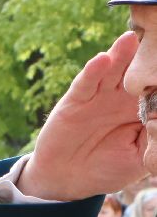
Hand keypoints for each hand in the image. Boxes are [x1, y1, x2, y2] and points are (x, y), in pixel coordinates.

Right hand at [22, 31, 145, 200]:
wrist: (68, 180)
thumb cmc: (108, 168)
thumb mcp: (140, 156)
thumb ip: (153, 136)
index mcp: (141, 108)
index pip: (154, 84)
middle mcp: (121, 97)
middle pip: (136, 71)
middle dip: (145, 54)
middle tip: (156, 36)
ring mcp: (98, 96)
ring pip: (112, 71)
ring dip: (121, 54)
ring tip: (131, 39)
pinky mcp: (75, 100)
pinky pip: (85, 83)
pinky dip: (93, 71)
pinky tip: (102, 59)